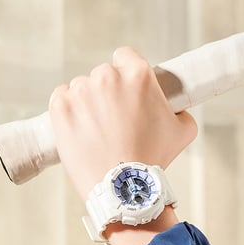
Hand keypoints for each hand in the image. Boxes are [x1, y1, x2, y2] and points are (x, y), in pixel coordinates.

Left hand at [48, 47, 197, 201]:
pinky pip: (62, 97)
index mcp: (138, 75)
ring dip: (88, 102)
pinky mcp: (60, 107)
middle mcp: (108, 77)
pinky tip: (80, 128)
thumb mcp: (183, 131)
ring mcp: (81, 91)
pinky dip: (68, 110)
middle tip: (115, 118)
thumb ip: (180, 110)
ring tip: (98, 130)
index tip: (126, 90)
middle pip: (104, 74)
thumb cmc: (153, 160)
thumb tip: (176, 107)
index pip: (125, 56)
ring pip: (82, 87)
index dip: (126, 73)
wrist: (122, 188)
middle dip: (108, 91)